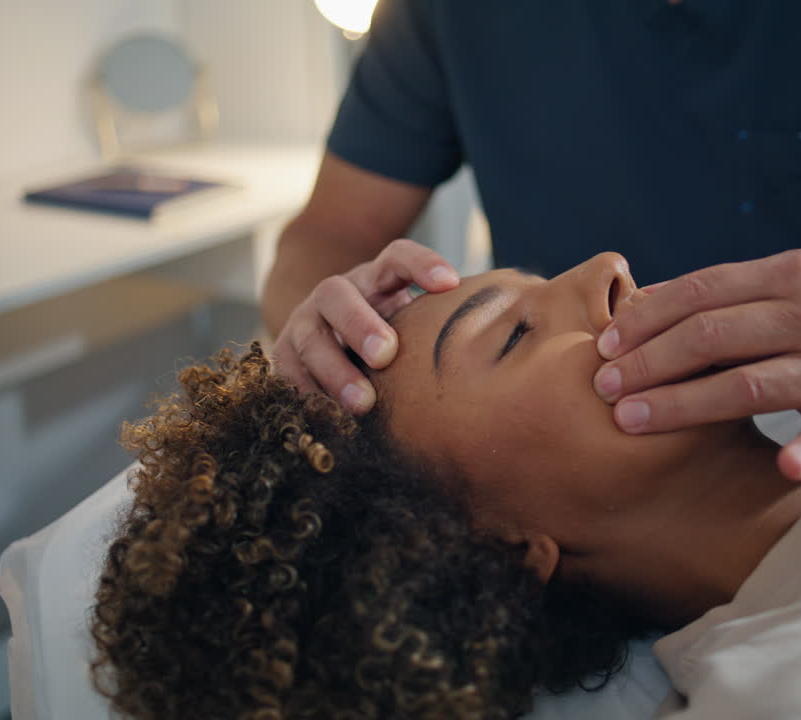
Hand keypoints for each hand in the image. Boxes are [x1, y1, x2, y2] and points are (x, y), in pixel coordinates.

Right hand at [270, 238, 458, 412]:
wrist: (320, 339)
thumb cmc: (389, 337)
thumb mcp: (412, 322)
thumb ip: (446, 326)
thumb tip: (516, 330)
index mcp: (376, 279)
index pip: (397, 257)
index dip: (421, 265)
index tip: (450, 283)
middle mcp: (337, 293)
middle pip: (341, 295)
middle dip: (362, 323)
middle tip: (386, 354)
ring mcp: (305, 323)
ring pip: (312, 337)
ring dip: (336, 370)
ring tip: (362, 402)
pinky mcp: (284, 355)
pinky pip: (290, 374)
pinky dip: (309, 396)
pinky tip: (331, 420)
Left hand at [593, 248, 800, 479]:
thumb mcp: (795, 273)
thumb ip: (730, 290)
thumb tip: (646, 305)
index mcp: (791, 273)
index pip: (702, 293)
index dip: (647, 318)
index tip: (605, 345)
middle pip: (714, 336)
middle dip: (649, 363)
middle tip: (603, 387)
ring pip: (751, 383)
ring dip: (684, 403)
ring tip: (632, 420)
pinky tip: (779, 465)